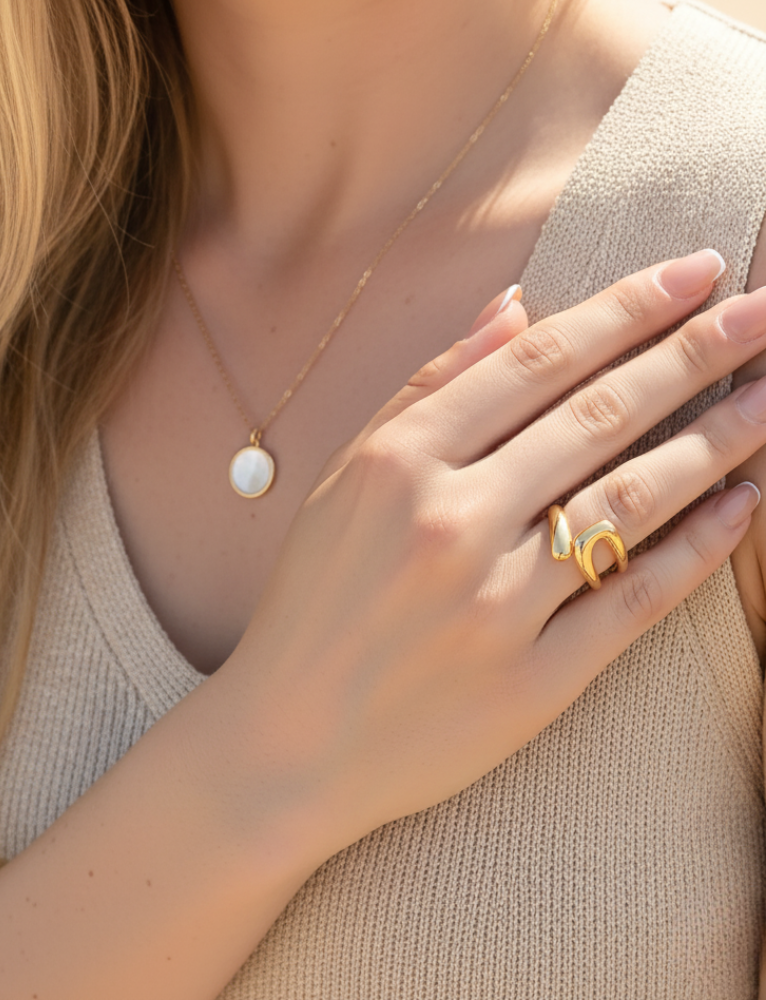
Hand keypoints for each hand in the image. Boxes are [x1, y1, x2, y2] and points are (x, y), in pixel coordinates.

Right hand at [217, 249, 764, 856]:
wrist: (291, 740)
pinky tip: (747, 503)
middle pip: (598, 418)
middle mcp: (452, 524)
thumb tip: (515, 306)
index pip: (535, 364)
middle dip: (696, 353)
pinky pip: (635, 600)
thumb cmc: (312, 600)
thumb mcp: (344, 479)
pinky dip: (699, 548)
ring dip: (718, 440)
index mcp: (399, 464)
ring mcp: (498, 606)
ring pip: (632, 502)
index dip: (625, 309)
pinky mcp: (534, 681)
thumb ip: (426, 388)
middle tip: (765, 308)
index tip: (695, 269)